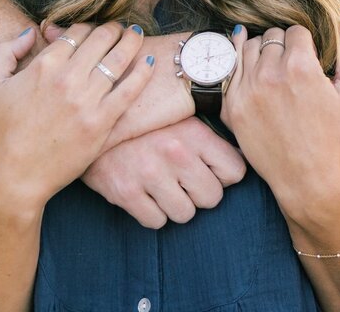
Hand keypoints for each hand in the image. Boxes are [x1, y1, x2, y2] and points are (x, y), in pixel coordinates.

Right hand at [0, 22, 154, 206]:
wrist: (18, 176)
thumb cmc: (4, 132)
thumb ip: (8, 51)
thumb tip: (31, 31)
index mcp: (44, 65)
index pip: (77, 31)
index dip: (89, 27)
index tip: (96, 30)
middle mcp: (67, 78)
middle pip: (102, 39)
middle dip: (114, 29)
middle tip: (121, 29)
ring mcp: (86, 100)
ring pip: (119, 59)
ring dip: (132, 42)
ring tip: (137, 36)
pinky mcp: (101, 122)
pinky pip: (129, 90)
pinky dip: (142, 73)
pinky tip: (149, 63)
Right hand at [83, 118, 246, 226]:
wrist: (96, 120)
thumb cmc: (145, 121)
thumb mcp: (181, 118)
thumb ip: (210, 138)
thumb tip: (244, 159)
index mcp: (193, 132)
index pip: (235, 171)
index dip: (223, 174)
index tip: (209, 168)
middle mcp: (175, 152)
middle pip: (212, 197)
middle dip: (200, 192)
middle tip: (183, 179)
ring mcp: (149, 173)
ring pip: (185, 214)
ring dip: (176, 205)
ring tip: (163, 184)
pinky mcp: (126, 192)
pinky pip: (156, 222)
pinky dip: (152, 212)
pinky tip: (145, 192)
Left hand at [222, 20, 339, 215]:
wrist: (306, 178)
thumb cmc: (332, 137)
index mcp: (300, 67)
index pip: (295, 31)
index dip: (304, 43)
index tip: (307, 57)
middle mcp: (270, 74)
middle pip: (271, 36)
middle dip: (283, 46)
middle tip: (291, 66)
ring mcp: (247, 90)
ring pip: (248, 46)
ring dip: (261, 53)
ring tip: (273, 70)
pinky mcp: (231, 106)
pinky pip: (229, 69)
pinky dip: (240, 67)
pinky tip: (251, 72)